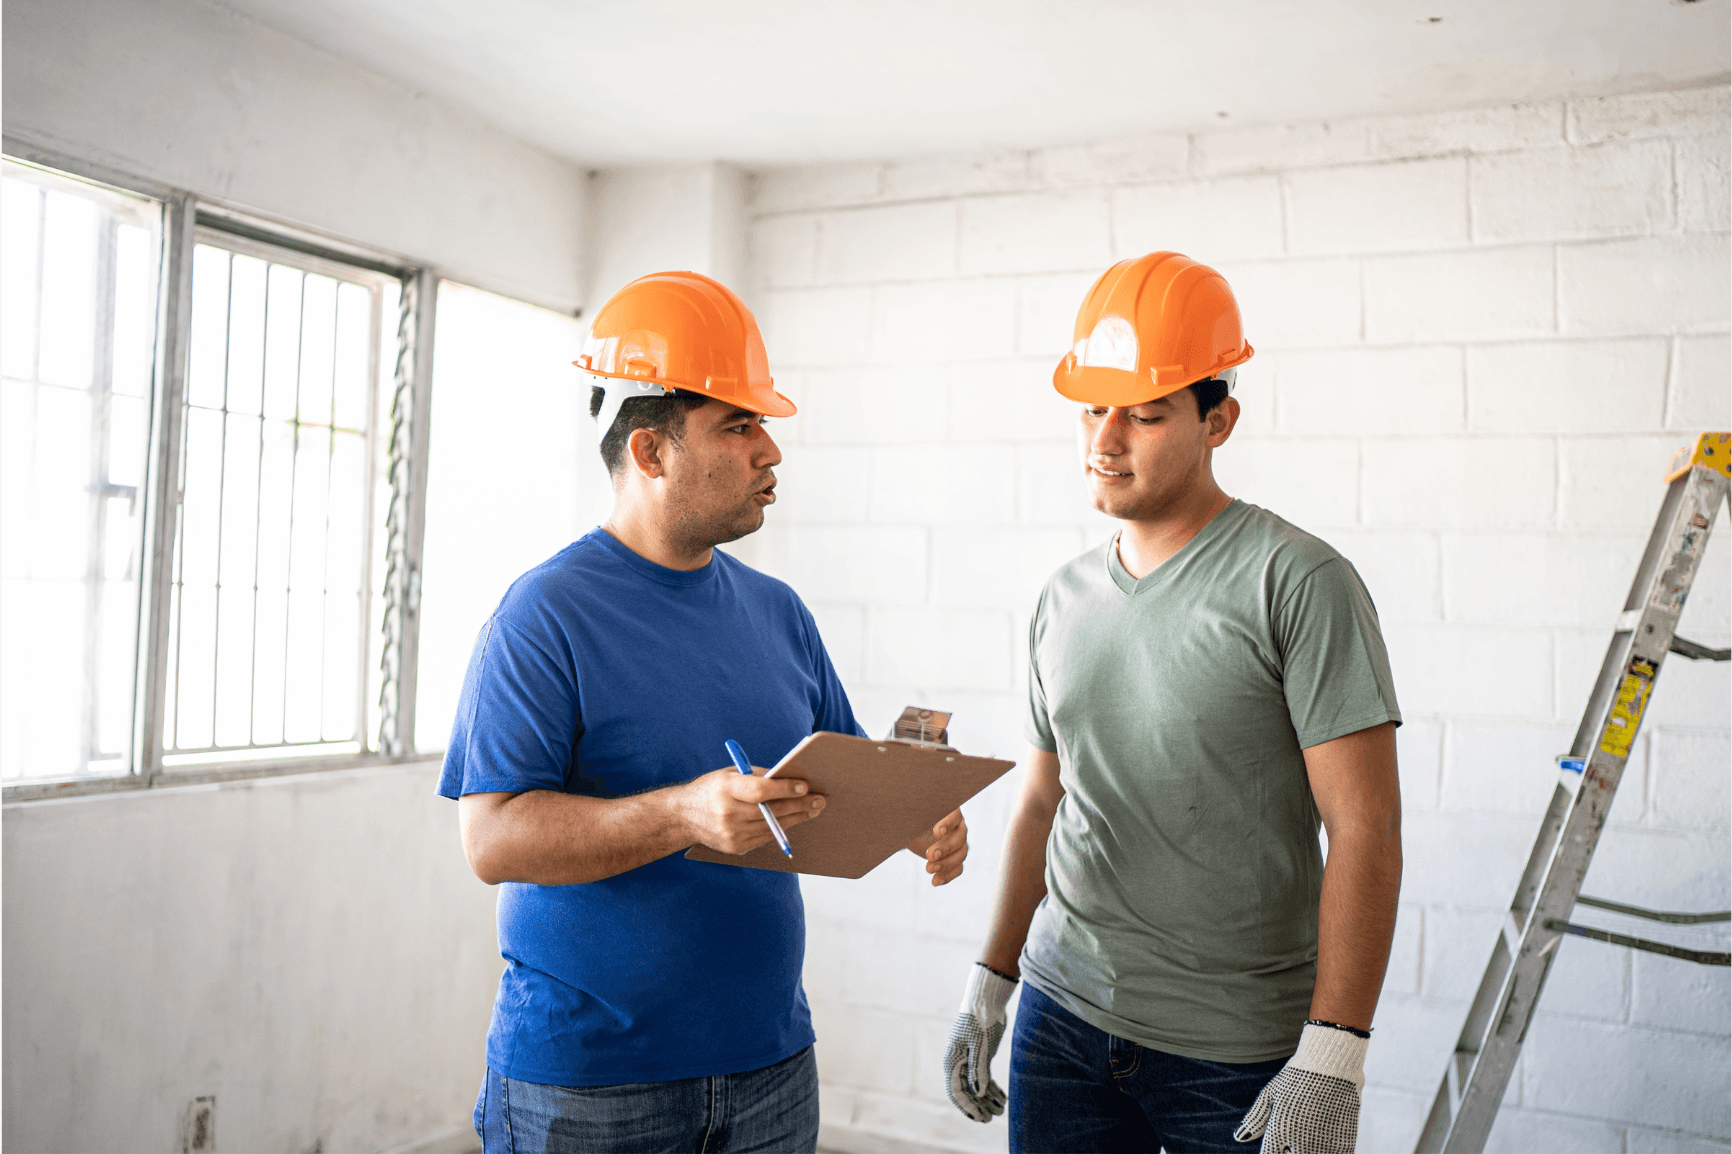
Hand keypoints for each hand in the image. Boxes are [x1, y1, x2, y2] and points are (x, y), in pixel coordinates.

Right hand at [675, 767, 824, 855]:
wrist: (683, 816)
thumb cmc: (711, 789)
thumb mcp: (729, 773)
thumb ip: (758, 776)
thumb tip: (790, 778)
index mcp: (725, 789)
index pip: (760, 791)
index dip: (784, 789)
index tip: (805, 786)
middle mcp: (728, 813)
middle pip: (771, 811)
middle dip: (799, 805)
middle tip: (819, 800)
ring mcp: (731, 834)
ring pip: (773, 826)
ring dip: (796, 817)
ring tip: (812, 809)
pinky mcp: (735, 848)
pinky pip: (765, 837)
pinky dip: (780, 828)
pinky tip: (793, 819)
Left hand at [906, 807, 967, 884]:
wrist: (911, 831)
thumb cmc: (912, 818)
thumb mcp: (911, 815)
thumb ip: (911, 812)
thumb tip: (897, 807)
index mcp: (949, 812)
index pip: (955, 815)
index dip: (948, 823)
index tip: (936, 832)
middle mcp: (958, 827)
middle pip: (959, 838)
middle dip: (945, 848)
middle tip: (929, 856)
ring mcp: (958, 844)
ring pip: (960, 855)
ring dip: (946, 864)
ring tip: (929, 869)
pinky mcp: (954, 859)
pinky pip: (957, 869)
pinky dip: (947, 876)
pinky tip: (935, 881)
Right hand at [944, 963, 1014, 1122]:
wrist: (987, 999)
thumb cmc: (981, 1020)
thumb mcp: (981, 1046)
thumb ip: (979, 1070)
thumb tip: (979, 1092)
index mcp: (952, 1060)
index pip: (956, 1091)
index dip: (968, 1107)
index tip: (981, 1119)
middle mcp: (958, 1061)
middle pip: (967, 1090)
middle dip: (980, 1105)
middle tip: (994, 1118)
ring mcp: (968, 1059)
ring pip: (976, 1084)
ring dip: (988, 1098)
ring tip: (1002, 1110)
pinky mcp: (980, 1054)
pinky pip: (984, 1076)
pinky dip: (993, 1087)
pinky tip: (1003, 1096)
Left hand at [1235, 1023, 1366, 1153]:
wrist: (1333, 1065)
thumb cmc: (1297, 1077)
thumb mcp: (1271, 1094)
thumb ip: (1256, 1119)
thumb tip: (1238, 1138)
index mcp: (1278, 1132)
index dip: (1271, 1151)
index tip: (1276, 1143)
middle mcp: (1300, 1144)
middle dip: (1289, 1151)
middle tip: (1292, 1135)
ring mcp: (1323, 1146)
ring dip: (1308, 1150)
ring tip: (1308, 1131)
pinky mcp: (1344, 1144)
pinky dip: (1328, 1150)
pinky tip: (1324, 1136)